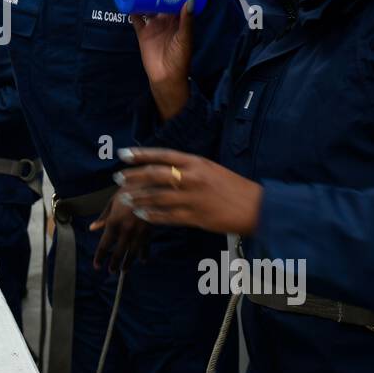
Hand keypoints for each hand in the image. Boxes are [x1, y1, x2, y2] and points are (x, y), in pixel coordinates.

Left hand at [89, 195, 150, 273]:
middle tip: (111, 271)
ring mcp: (139, 232)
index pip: (104, 244)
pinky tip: (142, 260)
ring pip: (132, 253)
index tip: (97, 266)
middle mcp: (125, 230)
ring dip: (128, 263)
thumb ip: (103, 217)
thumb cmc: (130, 189)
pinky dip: (144, 254)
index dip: (100, 256)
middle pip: (118, 252)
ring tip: (124, 270)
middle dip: (114, 264)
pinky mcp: (150, 231)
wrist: (152, 185)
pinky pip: (146, 246)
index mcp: (113, 222)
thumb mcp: (113, 201)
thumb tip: (92, 228)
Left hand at [110, 148, 262, 235]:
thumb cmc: (234, 187)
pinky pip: (167, 216)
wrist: (256, 207)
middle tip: (117, 178)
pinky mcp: (195, 217)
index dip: (140, 155)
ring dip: (138, 198)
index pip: (162, 155)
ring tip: (124, 199)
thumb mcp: (211, 169)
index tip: (123, 155)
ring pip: (157, 197)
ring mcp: (192, 198)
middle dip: (133, 177)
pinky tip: (141, 214)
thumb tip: (166, 167)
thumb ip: (189, 168)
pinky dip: (152, 215)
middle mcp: (192, 178)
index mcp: (196, 162)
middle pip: (154, 175)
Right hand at [132, 1, 195, 119]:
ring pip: (148, 8)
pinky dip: (132, 11)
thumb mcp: (185, 38)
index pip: (177, 2)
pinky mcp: (143, 33)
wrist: (166, 77)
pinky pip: (136, 20)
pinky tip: (129, 2)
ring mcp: (154, 27)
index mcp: (179, 21)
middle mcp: (166, 22)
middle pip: (161, 2)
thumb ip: (187, 20)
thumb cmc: (180, 59)